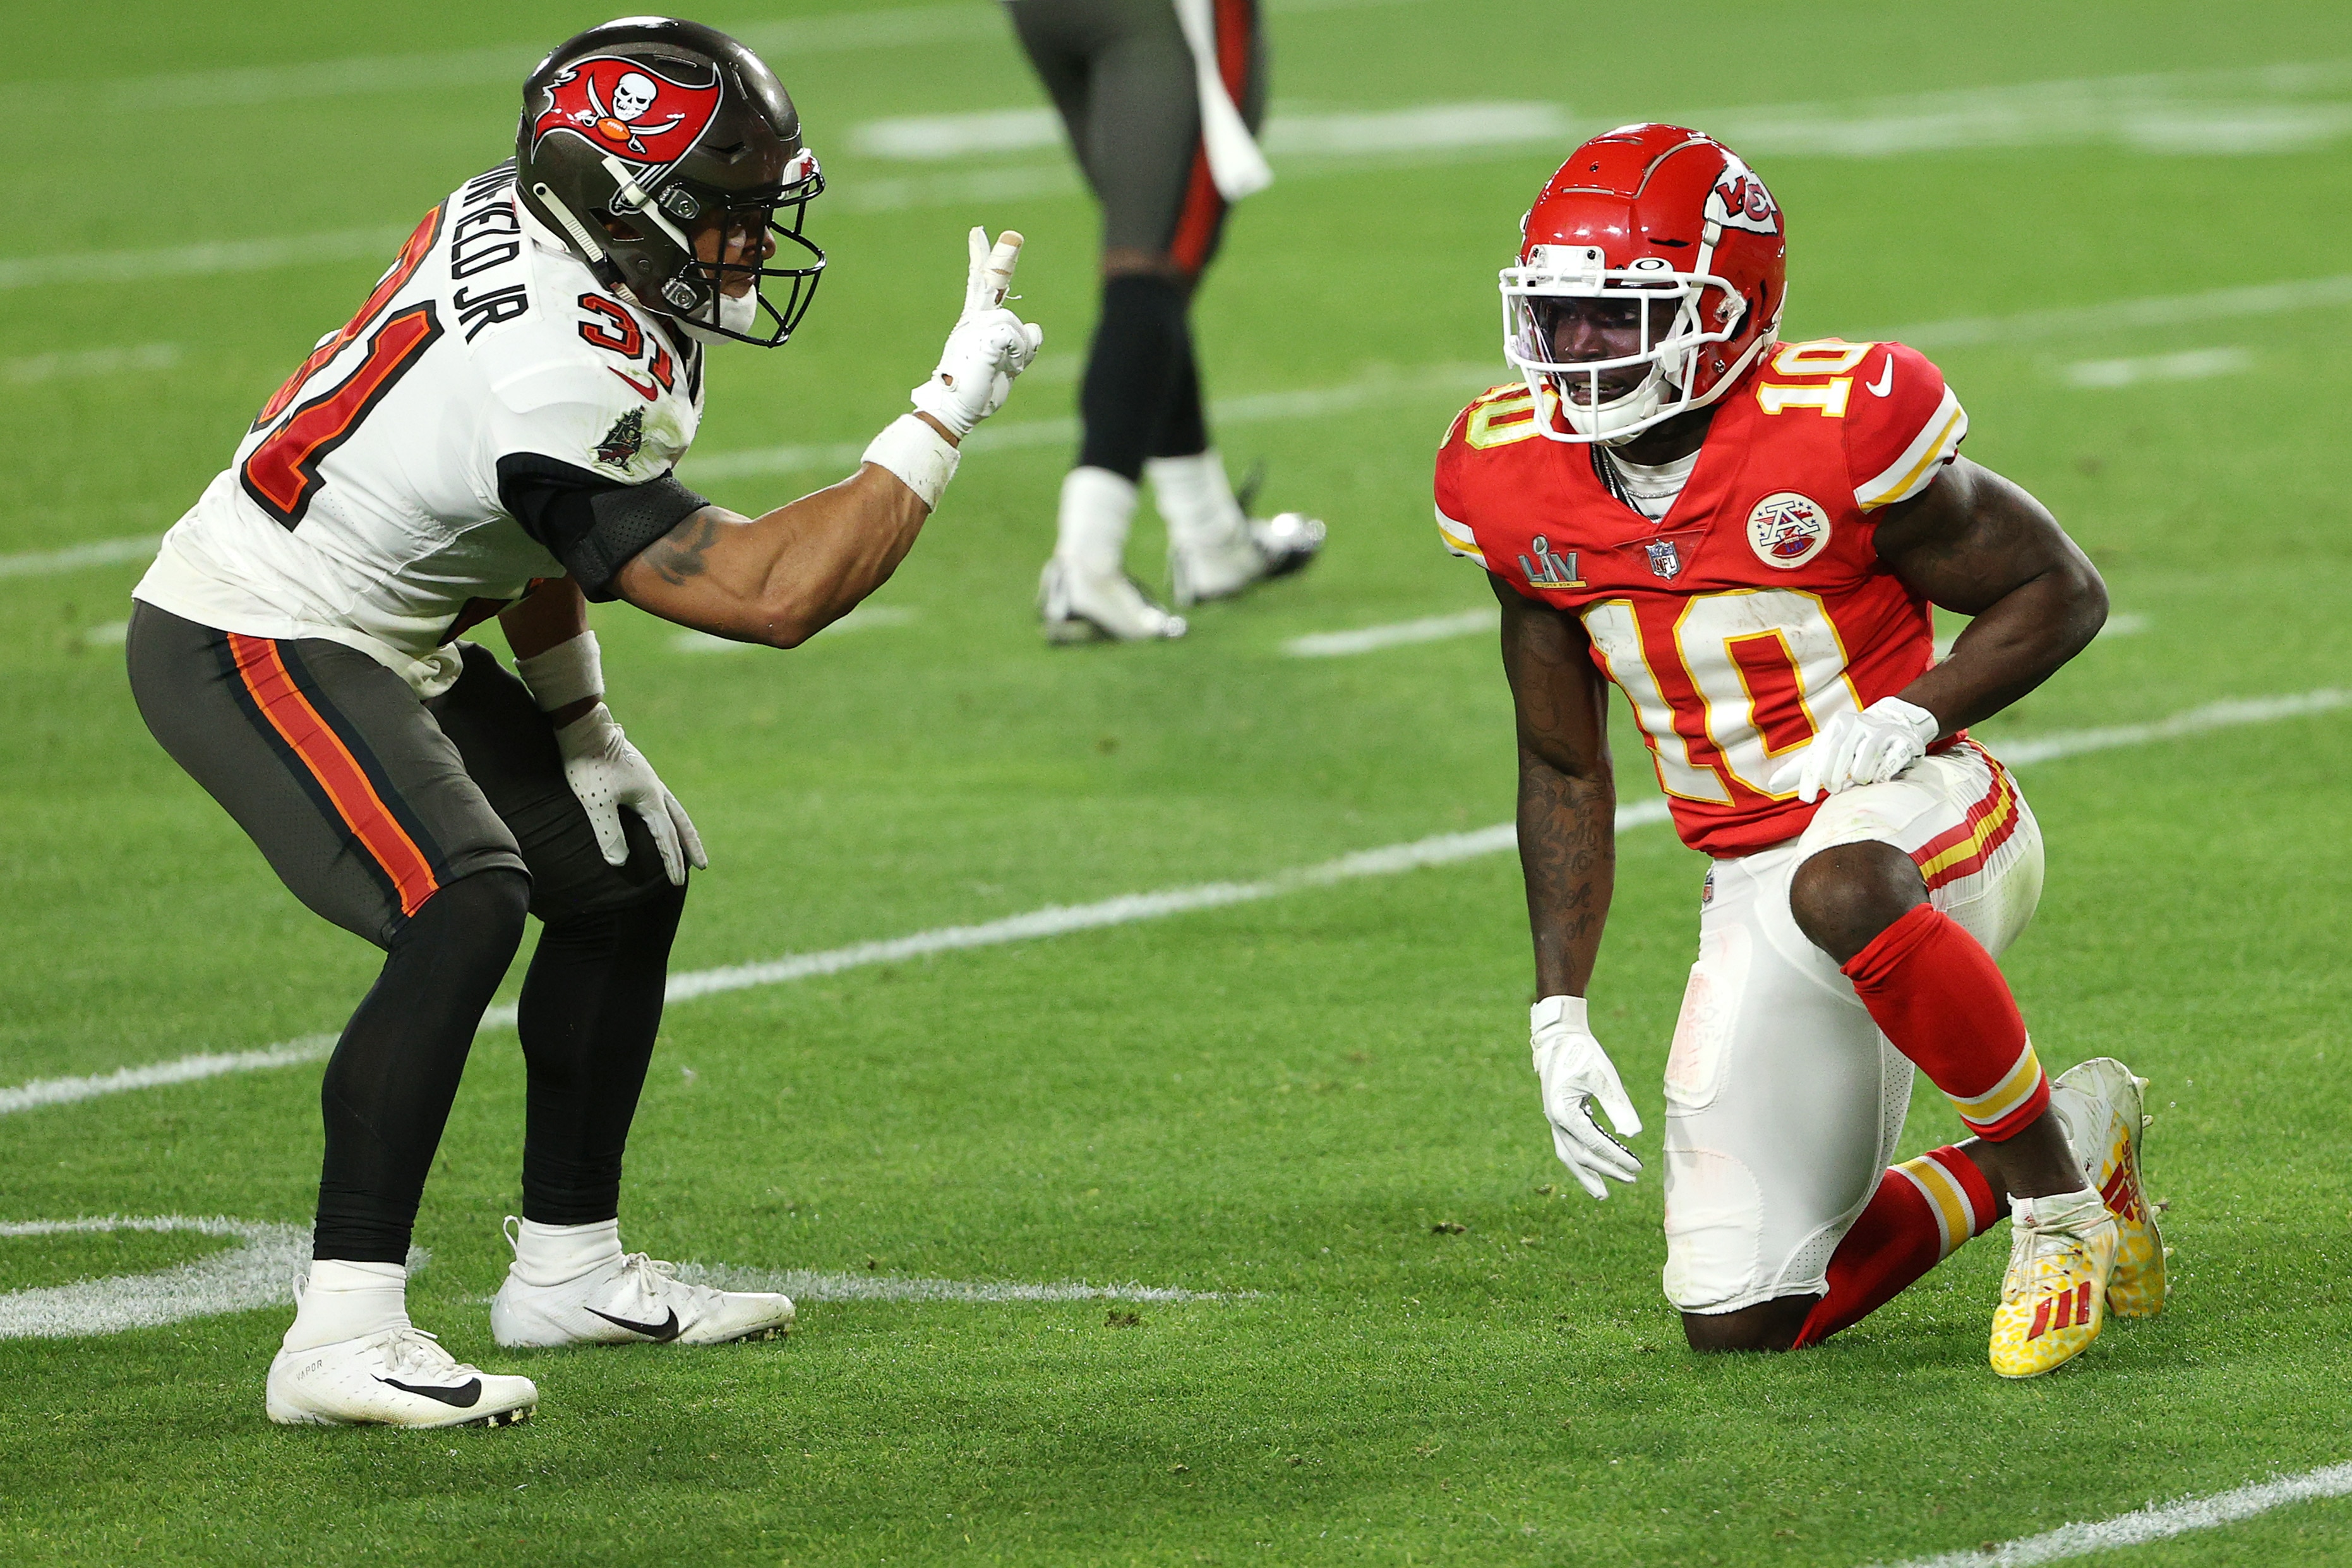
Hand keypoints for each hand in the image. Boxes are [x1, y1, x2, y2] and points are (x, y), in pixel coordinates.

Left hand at [552, 703, 708, 885]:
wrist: (583, 726)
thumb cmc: (588, 764)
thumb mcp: (596, 802)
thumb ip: (609, 833)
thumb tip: (620, 863)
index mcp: (649, 798)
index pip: (665, 837)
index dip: (671, 861)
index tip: (677, 883)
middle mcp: (654, 788)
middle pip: (680, 822)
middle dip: (690, 846)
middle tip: (702, 865)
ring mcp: (647, 778)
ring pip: (672, 808)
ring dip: (681, 827)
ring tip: (685, 839)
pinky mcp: (636, 771)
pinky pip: (658, 797)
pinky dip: (665, 812)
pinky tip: (655, 812)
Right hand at [909, 227, 1044, 436]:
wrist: (956, 411)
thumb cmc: (978, 390)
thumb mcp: (1006, 363)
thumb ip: (1022, 344)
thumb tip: (1036, 326)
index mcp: (974, 323)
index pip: (979, 284)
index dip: (981, 258)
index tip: (978, 233)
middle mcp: (972, 320)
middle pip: (988, 281)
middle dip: (1002, 256)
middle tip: (1013, 234)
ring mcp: (975, 328)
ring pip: (1016, 324)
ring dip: (1021, 350)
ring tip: (1004, 368)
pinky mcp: (983, 338)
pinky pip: (1015, 336)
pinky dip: (1018, 354)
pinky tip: (1004, 366)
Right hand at [1531, 996, 1642, 1199]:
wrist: (1558, 1036)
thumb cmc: (1583, 1053)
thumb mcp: (1604, 1076)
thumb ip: (1618, 1106)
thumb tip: (1633, 1136)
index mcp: (1564, 1112)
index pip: (1594, 1144)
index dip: (1617, 1158)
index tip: (1638, 1167)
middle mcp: (1555, 1120)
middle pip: (1580, 1156)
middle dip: (1606, 1171)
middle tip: (1632, 1180)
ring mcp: (1554, 1120)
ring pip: (1569, 1155)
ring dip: (1587, 1175)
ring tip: (1602, 1194)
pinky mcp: (1558, 1115)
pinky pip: (1569, 1145)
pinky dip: (1581, 1159)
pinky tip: (1595, 1163)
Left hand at [1767, 696, 1939, 802]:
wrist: (1895, 720)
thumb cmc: (1853, 741)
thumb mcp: (1827, 747)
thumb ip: (1803, 767)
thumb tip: (1772, 785)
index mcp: (1837, 724)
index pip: (1818, 752)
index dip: (1809, 777)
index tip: (1805, 799)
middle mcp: (1859, 723)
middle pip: (1839, 754)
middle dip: (1833, 777)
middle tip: (1833, 790)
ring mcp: (1881, 731)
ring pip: (1864, 761)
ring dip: (1858, 777)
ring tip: (1855, 782)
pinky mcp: (1903, 741)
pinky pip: (1889, 765)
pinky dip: (1881, 776)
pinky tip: (1877, 779)